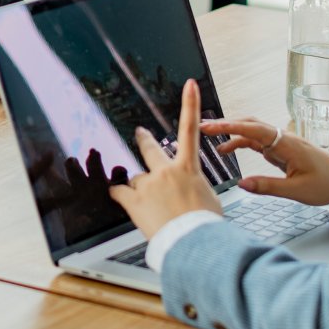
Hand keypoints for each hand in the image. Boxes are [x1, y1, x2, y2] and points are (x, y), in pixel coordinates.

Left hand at [108, 79, 222, 239]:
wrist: (192, 243)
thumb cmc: (205, 226)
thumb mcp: (209, 200)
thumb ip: (196, 189)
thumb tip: (190, 192)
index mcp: (188, 170)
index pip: (190, 130)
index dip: (190, 105)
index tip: (190, 86)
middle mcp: (166, 172)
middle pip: (150, 149)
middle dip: (144, 140)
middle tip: (140, 132)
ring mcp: (148, 184)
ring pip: (137, 179)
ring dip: (141, 190)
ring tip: (151, 208)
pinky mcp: (134, 200)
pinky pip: (119, 192)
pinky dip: (119, 195)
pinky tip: (120, 198)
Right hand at [203, 118, 328, 205]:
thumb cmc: (326, 184)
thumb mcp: (297, 191)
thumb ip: (268, 187)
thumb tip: (242, 184)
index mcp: (288, 144)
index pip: (254, 130)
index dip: (231, 127)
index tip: (211, 127)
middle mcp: (282, 138)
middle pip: (249, 124)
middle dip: (225, 124)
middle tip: (201, 127)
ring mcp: (280, 141)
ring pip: (251, 130)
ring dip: (230, 131)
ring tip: (208, 135)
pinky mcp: (279, 148)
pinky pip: (255, 140)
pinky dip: (239, 142)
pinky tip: (227, 150)